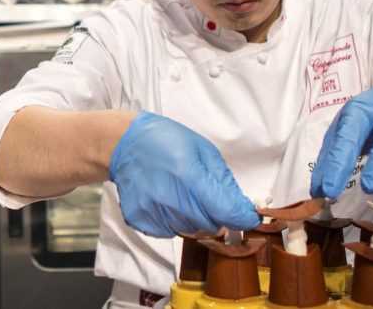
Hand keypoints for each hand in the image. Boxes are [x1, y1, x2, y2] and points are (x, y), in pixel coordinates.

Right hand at [109, 112, 259, 237]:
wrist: (124, 144)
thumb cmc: (165, 141)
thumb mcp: (203, 151)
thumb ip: (224, 183)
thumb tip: (243, 210)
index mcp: (189, 176)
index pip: (226, 212)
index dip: (242, 217)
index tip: (248, 217)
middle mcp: (169, 198)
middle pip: (210, 225)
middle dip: (215, 213)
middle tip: (204, 194)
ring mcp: (152, 211)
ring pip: (190, 229)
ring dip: (193, 217)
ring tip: (180, 192)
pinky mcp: (140, 220)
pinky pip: (168, 231)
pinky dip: (172, 220)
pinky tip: (164, 199)